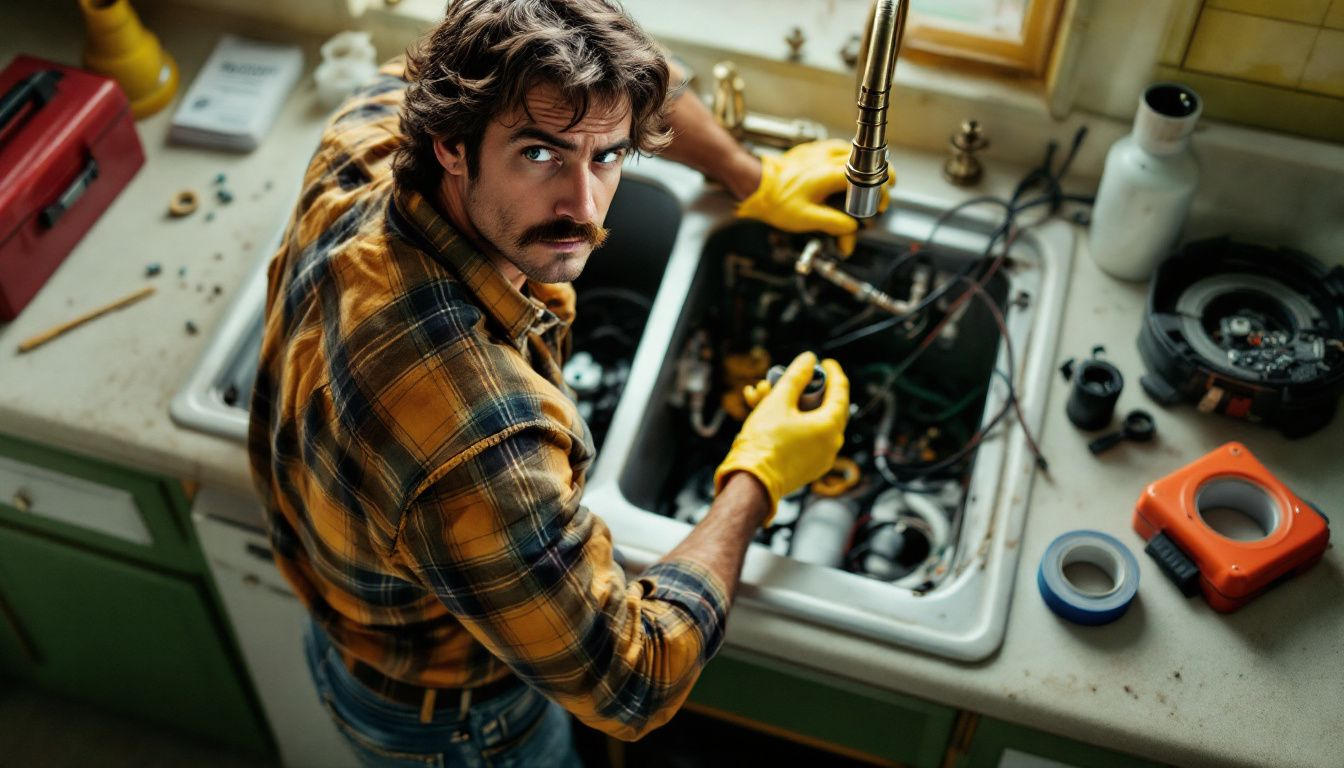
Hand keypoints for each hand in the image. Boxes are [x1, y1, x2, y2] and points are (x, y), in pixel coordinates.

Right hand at [714, 352, 849, 524]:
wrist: (750, 482)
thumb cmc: (764, 443)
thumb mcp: (778, 401)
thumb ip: (796, 376)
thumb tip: (809, 359)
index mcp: (830, 426)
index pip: (840, 391)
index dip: (832, 372)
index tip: (823, 362)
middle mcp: (831, 444)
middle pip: (823, 406)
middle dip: (801, 389)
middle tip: (788, 379)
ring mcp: (821, 458)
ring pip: (810, 422)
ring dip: (788, 406)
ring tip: (760, 394)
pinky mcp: (808, 467)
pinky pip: (804, 437)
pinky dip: (790, 424)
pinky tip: (763, 413)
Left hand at [735, 139, 894, 255]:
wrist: (754, 183)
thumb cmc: (776, 200)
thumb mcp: (806, 219)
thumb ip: (833, 225)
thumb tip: (851, 231)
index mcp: (829, 174)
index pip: (867, 176)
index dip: (880, 190)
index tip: (880, 204)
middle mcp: (827, 158)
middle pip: (866, 161)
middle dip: (878, 177)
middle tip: (882, 192)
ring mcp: (819, 150)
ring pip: (853, 152)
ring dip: (863, 167)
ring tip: (867, 182)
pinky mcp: (811, 150)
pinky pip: (837, 150)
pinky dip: (846, 161)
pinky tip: (844, 171)